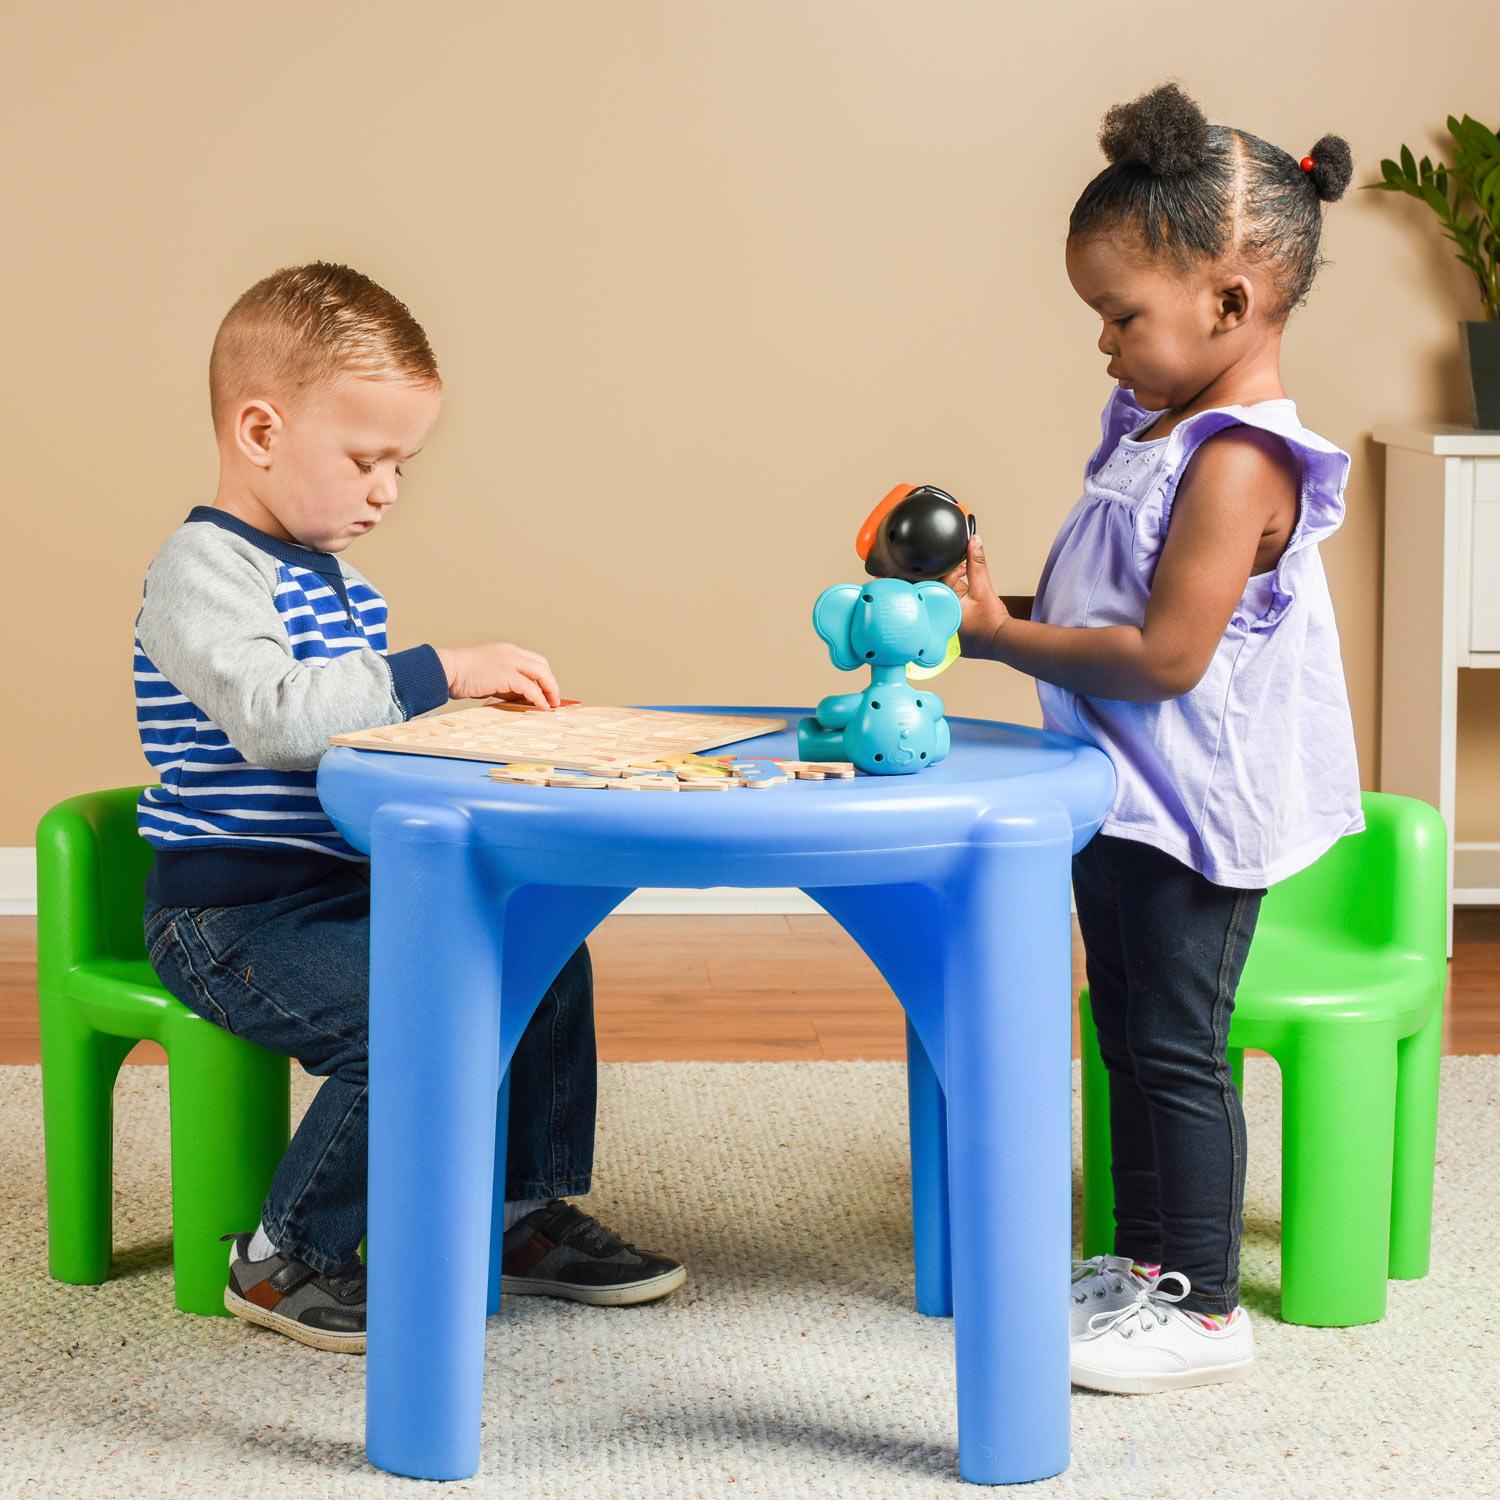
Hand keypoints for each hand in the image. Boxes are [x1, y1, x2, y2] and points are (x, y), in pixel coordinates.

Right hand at [434, 642, 561, 708]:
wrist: (445, 669)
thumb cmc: (460, 675)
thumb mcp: (487, 675)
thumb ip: (504, 683)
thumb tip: (519, 698)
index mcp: (506, 650)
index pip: (533, 660)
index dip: (544, 676)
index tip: (547, 690)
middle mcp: (510, 653)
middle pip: (542, 665)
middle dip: (551, 683)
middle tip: (554, 699)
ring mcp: (508, 662)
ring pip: (541, 673)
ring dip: (550, 690)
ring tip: (552, 705)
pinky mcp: (505, 674)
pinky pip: (529, 687)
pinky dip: (539, 698)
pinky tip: (542, 707)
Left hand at [942, 534, 1011, 659]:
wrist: (1001, 640)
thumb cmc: (991, 622)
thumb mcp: (983, 587)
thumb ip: (976, 563)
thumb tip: (974, 542)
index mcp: (941, 607)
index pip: (937, 581)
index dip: (952, 570)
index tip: (964, 567)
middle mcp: (939, 616)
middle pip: (938, 588)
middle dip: (952, 579)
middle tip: (967, 578)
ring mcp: (944, 623)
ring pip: (944, 597)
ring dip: (956, 590)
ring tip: (973, 595)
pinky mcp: (950, 627)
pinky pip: (949, 608)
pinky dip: (957, 602)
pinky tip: (970, 604)